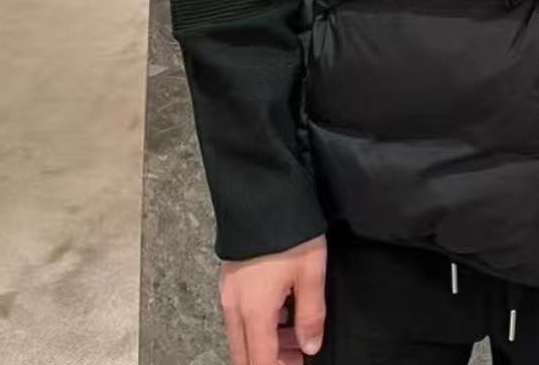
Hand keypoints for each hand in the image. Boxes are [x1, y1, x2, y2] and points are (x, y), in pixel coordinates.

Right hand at [219, 234, 326, 364]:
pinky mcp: (229, 279)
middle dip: (270, 361)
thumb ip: (311, 314)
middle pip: (245, 355)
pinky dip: (258, 325)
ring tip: (296, 335)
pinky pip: (239, 317)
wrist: (261, 191)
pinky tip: (282, 312)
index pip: (260, 362)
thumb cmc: (289, 231)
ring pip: (241, 336)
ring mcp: (227, 293)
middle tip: (298, 356)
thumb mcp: (311, 270)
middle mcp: (234, 307)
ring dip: (265, 344)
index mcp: (254, 311)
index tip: (300, 364)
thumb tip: (310, 347)